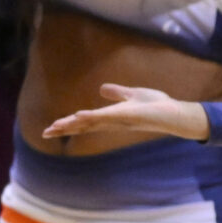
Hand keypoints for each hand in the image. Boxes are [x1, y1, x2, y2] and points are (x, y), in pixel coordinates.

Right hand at [40, 83, 211, 141]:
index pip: (86, 121)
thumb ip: (117, 93)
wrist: (175, 113)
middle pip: (84, 126)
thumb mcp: (133, 95)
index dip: (69, 124)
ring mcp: (119, 121)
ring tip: (54, 128)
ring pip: (90, 123)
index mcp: (112, 117)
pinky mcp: (127, 117)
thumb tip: (102, 89)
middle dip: (65, 129)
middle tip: (46, 133)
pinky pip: (106, 117)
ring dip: (72, 125)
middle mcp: (112, 122)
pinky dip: (91, 117)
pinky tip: (78, 116)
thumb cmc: (157, 107)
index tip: (52, 128)